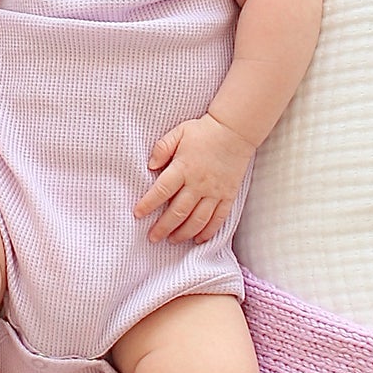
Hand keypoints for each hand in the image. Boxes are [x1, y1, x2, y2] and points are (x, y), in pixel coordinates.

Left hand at [133, 114, 254, 243]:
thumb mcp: (179, 133)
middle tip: (152, 237)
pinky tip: (199, 239)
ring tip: (172, 240)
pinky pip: (218, 219)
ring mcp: (214, 192)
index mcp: (183, 168)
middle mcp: (198, 184)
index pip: (161, 191)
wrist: (235, 131)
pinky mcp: (227, 196)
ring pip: (197, 220)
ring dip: (183, 233)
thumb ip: (162, 148)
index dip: (148, 204)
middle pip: (178, 212)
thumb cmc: (204, 132)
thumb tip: (150, 166)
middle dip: (163, 227)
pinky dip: (208, 232)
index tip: (137, 214)